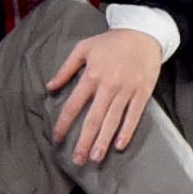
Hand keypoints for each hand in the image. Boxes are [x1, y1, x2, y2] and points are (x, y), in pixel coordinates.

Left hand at [45, 23, 165, 162]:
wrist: (143, 33)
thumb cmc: (111, 42)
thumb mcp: (83, 48)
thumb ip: (65, 69)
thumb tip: (49, 87)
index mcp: (91, 76)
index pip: (74, 105)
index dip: (64, 123)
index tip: (57, 138)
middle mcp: (108, 86)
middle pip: (93, 119)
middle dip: (84, 141)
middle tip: (78, 160)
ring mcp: (127, 90)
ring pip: (113, 121)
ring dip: (103, 141)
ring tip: (96, 158)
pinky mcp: (142, 93)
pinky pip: (134, 116)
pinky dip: (127, 131)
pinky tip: (119, 145)